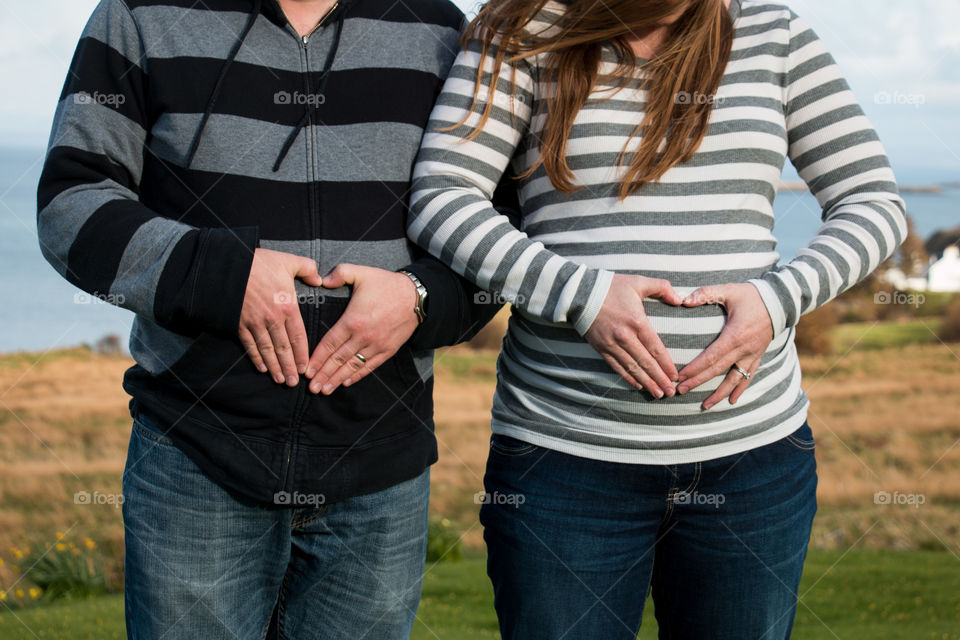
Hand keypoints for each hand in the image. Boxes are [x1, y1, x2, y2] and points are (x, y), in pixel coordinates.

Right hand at [238, 248, 323, 385]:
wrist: (229, 265)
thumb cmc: (260, 262)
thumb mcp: (289, 261)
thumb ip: (308, 269)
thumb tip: (319, 279)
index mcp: (288, 307)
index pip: (298, 337)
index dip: (302, 355)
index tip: (306, 369)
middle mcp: (273, 319)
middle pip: (284, 349)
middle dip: (290, 367)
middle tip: (294, 383)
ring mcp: (255, 323)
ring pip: (267, 350)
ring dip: (275, 367)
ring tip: (280, 380)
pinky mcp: (240, 323)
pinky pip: (250, 345)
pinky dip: (256, 358)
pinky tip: (262, 368)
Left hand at [305, 264, 419, 394]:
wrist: (417, 296)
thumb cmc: (386, 284)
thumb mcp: (361, 273)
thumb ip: (340, 273)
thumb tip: (322, 280)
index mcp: (353, 320)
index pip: (330, 343)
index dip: (317, 358)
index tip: (307, 370)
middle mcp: (363, 337)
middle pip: (339, 359)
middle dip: (324, 375)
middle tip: (311, 388)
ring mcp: (376, 345)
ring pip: (353, 366)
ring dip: (337, 379)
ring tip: (324, 390)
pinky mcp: (388, 350)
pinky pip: (370, 366)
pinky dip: (357, 376)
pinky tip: (346, 383)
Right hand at [584, 275, 683, 397]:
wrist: (580, 293)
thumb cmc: (611, 287)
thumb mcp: (639, 282)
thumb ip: (662, 288)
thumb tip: (680, 299)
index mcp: (637, 321)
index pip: (656, 348)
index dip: (666, 364)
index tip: (676, 376)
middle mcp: (625, 336)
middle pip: (646, 363)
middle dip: (660, 379)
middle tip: (670, 392)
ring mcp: (612, 344)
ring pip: (632, 368)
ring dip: (646, 382)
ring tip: (658, 393)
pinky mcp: (601, 348)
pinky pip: (617, 367)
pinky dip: (628, 378)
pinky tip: (638, 385)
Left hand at [676, 283, 772, 409]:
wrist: (779, 300)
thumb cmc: (750, 295)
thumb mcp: (728, 290)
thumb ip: (705, 294)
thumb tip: (683, 301)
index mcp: (735, 335)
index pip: (711, 357)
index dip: (695, 368)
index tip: (680, 377)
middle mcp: (744, 349)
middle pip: (718, 370)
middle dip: (698, 382)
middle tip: (681, 391)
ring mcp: (752, 355)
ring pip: (734, 379)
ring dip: (719, 394)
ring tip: (706, 406)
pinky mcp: (758, 356)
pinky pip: (748, 376)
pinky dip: (740, 390)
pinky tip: (732, 401)